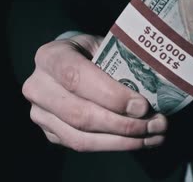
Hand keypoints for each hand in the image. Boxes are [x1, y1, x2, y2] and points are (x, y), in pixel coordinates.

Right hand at [22, 34, 166, 151]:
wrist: (71, 63)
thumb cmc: (92, 53)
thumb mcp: (104, 46)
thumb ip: (121, 63)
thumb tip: (154, 90)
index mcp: (50, 57)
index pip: (76, 77)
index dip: (111, 95)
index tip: (142, 105)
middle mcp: (37, 86)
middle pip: (79, 114)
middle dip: (122, 124)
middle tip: (154, 123)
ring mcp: (40, 113)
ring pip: (81, 137)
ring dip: (122, 141)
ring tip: (153, 135)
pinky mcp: (50, 133)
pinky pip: (82, 146)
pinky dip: (114, 146)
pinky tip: (140, 141)